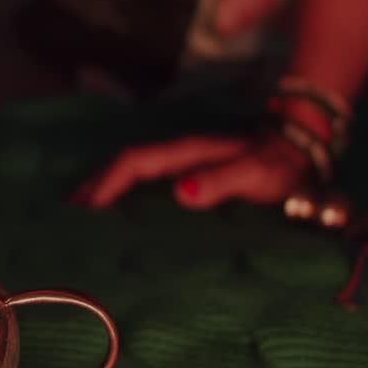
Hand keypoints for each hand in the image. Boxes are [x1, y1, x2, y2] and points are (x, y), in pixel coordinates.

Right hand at [71, 134, 311, 209]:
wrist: (299, 153)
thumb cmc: (278, 167)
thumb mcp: (255, 175)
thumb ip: (220, 181)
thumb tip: (180, 192)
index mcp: (186, 154)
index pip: (134, 163)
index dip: (108, 183)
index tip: (88, 209)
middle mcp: (178, 156)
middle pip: (124, 165)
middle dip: (95, 185)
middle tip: (68, 214)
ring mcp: (182, 164)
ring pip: (132, 172)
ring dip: (105, 189)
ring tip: (82, 214)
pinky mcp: (189, 175)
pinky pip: (145, 182)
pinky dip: (124, 194)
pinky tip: (119, 215)